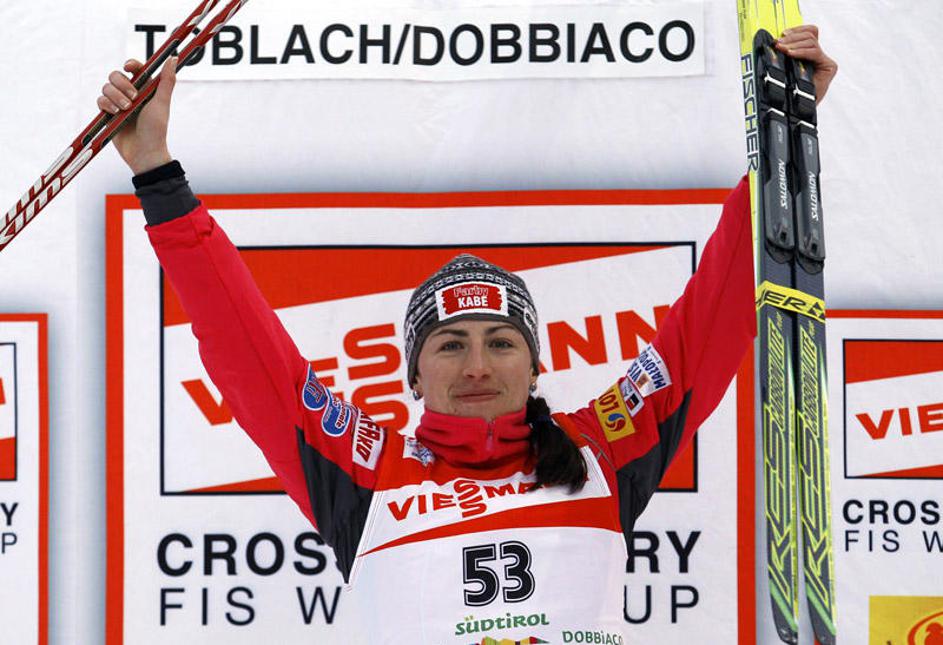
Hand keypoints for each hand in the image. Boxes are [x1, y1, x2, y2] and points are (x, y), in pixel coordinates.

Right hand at [97, 57, 177, 174]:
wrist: (144, 153)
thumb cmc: (156, 130)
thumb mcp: (162, 104)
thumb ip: (166, 81)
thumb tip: (173, 59)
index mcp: (145, 89)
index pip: (135, 69)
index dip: (131, 64)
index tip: (129, 67)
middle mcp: (131, 94)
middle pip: (116, 75)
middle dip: (122, 84)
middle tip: (133, 99)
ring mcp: (118, 103)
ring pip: (106, 87)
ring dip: (115, 96)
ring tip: (125, 110)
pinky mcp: (108, 114)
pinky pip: (100, 100)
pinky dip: (106, 105)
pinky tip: (115, 114)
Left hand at [775, 25, 837, 104]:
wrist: (797, 111)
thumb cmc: (789, 93)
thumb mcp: (784, 70)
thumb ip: (784, 55)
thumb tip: (775, 43)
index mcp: (808, 55)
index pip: (808, 33)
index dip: (796, 30)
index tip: (781, 34)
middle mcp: (818, 56)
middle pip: (809, 35)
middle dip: (791, 37)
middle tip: (777, 43)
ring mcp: (824, 61)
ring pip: (811, 41)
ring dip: (793, 43)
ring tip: (781, 48)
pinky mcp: (829, 67)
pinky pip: (815, 52)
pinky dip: (801, 51)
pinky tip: (790, 54)